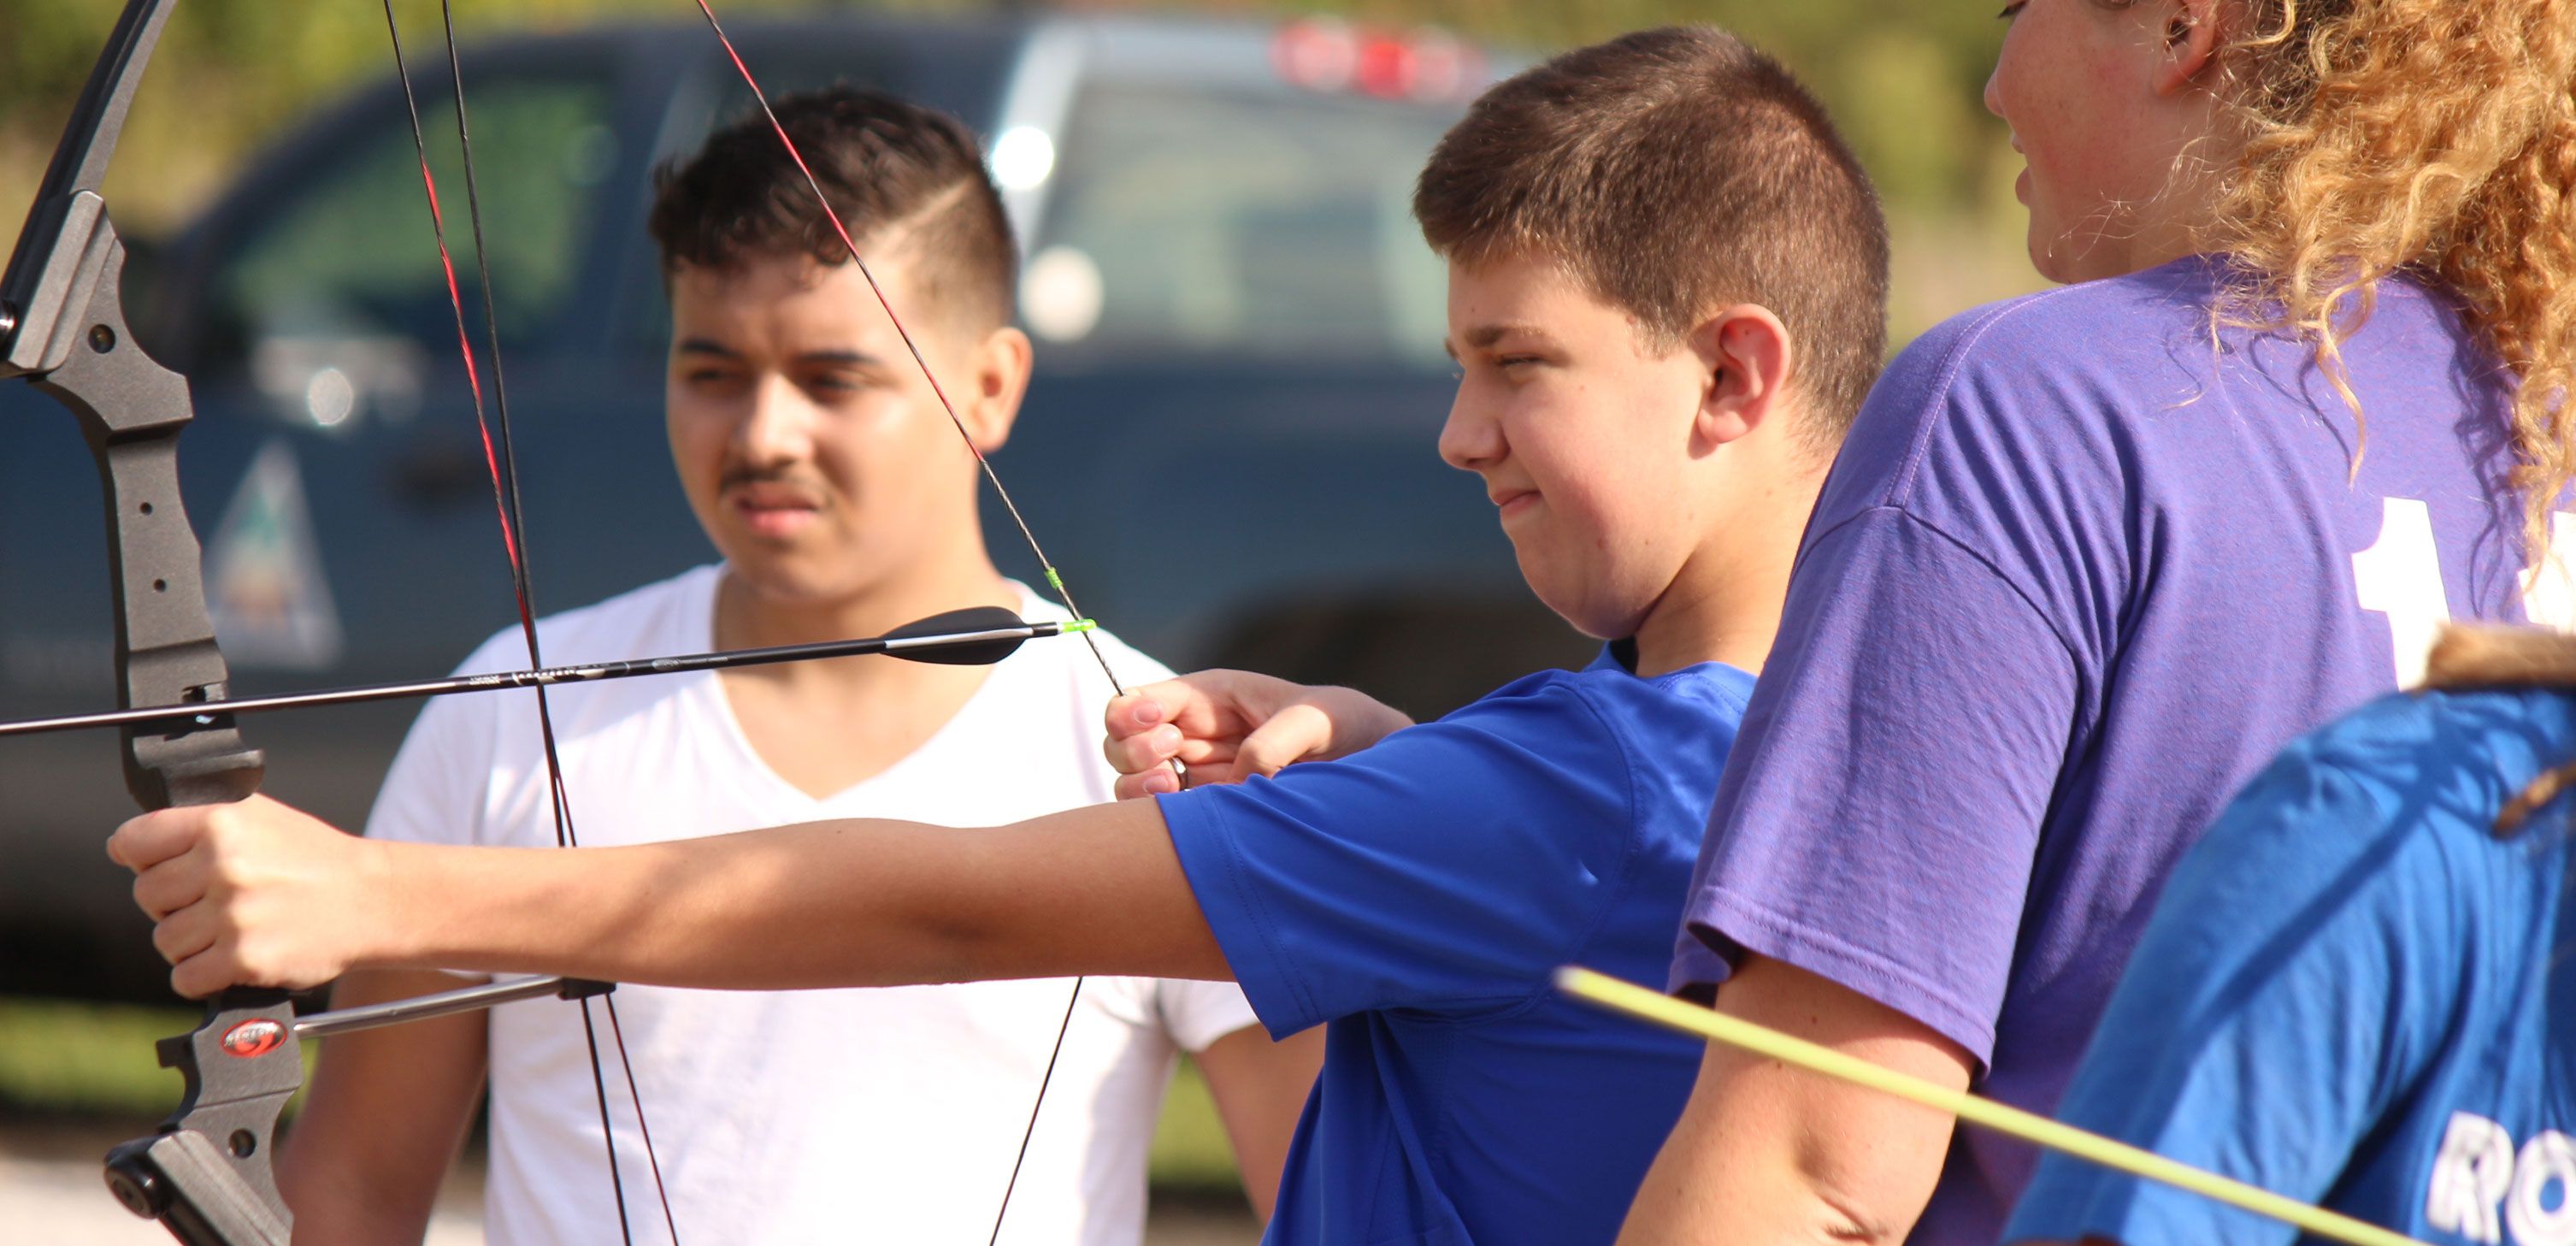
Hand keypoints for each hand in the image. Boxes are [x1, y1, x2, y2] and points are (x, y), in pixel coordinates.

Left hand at [107, 794, 385, 997]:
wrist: (373, 900)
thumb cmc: (314, 859)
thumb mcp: (262, 817)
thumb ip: (200, 821)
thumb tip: (128, 846)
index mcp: (222, 822)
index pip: (134, 842)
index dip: (142, 858)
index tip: (157, 867)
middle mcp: (225, 865)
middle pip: (146, 896)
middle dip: (173, 904)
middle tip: (213, 903)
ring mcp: (234, 914)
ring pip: (165, 940)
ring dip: (191, 944)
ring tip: (232, 931)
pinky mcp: (246, 959)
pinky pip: (186, 978)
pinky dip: (203, 976)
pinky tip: (233, 959)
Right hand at [1103, 670, 1413, 799]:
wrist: (1374, 774)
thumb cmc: (1344, 727)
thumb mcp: (1317, 720)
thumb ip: (1275, 742)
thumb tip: (1236, 780)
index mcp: (1210, 697)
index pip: (1141, 699)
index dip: (1132, 712)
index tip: (1159, 728)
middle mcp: (1193, 735)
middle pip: (1121, 740)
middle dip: (1132, 751)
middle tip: (1172, 763)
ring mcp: (1195, 775)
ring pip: (1131, 781)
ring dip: (1138, 788)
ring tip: (1173, 790)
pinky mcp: (1206, 811)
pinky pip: (1158, 817)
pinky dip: (1154, 819)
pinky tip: (1183, 814)